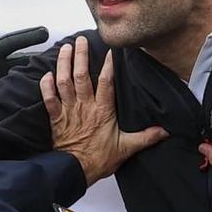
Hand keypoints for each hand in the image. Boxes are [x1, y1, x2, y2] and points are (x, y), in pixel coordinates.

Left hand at [41, 37, 167, 182]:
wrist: (74, 171)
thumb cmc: (99, 159)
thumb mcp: (126, 148)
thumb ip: (146, 137)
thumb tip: (165, 131)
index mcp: (103, 111)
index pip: (106, 82)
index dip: (109, 65)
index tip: (110, 51)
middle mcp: (85, 106)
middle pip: (81, 76)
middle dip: (81, 56)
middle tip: (81, 40)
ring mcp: (69, 111)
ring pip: (64, 82)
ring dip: (63, 64)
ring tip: (65, 48)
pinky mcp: (56, 118)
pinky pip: (48, 98)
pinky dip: (46, 86)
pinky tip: (47, 74)